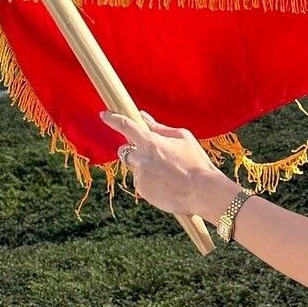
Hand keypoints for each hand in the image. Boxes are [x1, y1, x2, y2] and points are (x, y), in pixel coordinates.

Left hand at [100, 109, 228, 220]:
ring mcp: (140, 177)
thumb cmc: (196, 162)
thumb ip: (160, 128)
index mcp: (150, 142)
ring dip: (146, 169)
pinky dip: (151, 183)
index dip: (112, 119)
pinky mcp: (143, 192)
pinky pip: (143, 184)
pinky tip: (168, 185)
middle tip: (151, 155)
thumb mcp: (183, 138)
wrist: (203, 192)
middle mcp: (141, 159)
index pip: (126, 126)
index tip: (104, 114)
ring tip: (169, 174)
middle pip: (124, 151)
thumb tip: (144, 118)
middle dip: (132, 150)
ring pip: (136, 169)